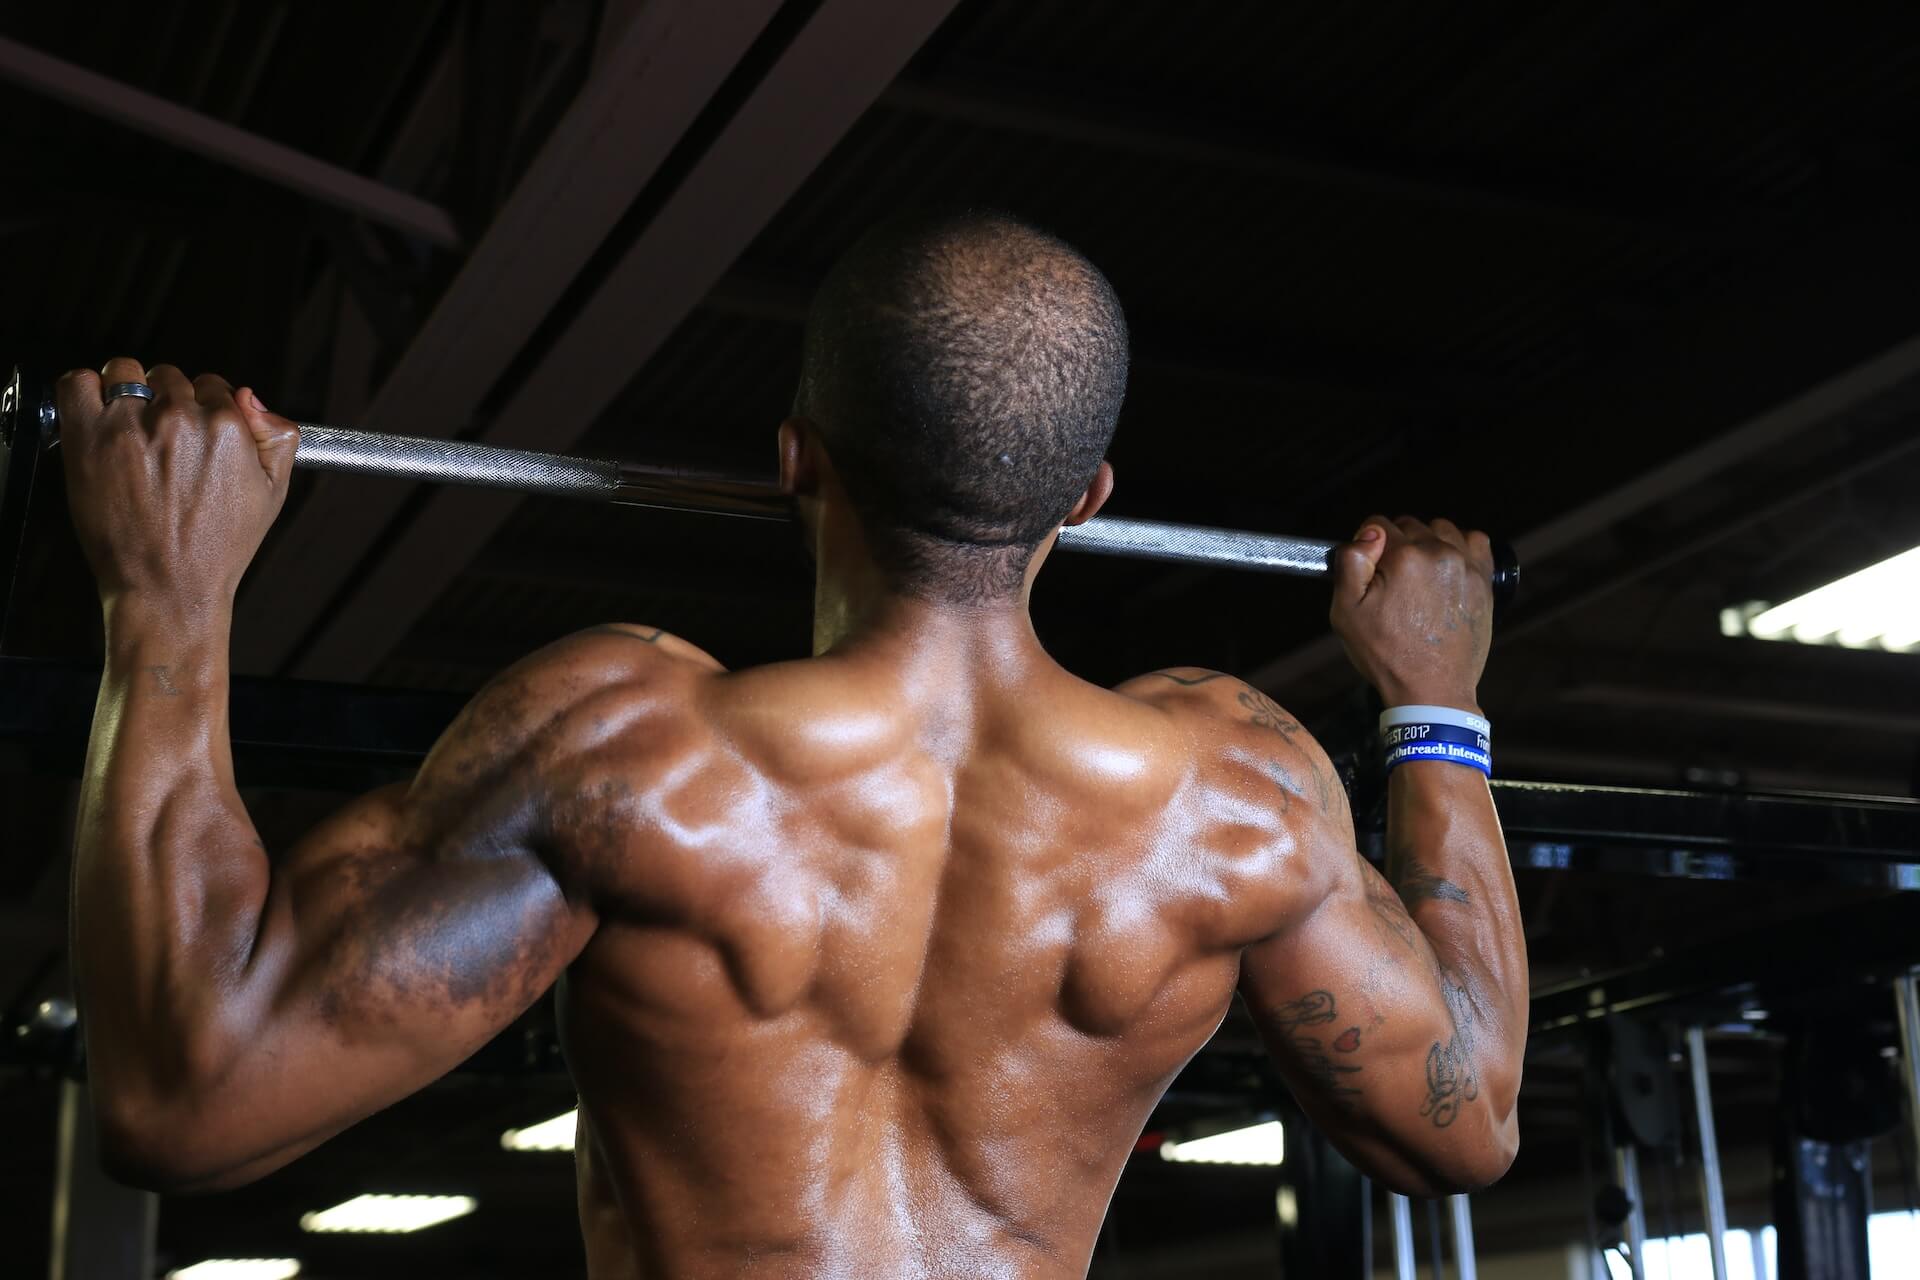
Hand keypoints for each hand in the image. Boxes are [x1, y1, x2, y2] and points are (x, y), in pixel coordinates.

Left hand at [57, 359, 298, 612]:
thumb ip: (277, 437)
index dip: (204, 409)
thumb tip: (250, 397)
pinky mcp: (88, 437)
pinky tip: (96, 416)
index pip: (212, 386)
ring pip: (125, 373)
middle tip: (162, 441)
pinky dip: (85, 391)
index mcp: (227, 427)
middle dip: (168, 401)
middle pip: (170, 378)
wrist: (169, 588)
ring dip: (127, 392)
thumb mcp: (272, 494)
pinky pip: (77, 384)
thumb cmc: (219, 548)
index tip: (194, 434)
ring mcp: (130, 424)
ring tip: (128, 429)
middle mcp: (179, 419)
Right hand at [1329, 515, 1493, 710]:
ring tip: (1419, 577)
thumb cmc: (1387, 654)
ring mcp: (1466, 565)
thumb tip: (1370, 533)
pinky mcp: (1484, 580)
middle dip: (1397, 546)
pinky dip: (1460, 547)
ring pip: (1441, 529)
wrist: (1432, 689)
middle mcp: (1439, 553)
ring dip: (1427, 544)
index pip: (1378, 524)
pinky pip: (1475, 541)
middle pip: (1410, 525)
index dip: (1367, 546)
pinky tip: (1447, 568)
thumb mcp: (1346, 612)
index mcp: (1404, 557)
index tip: (1369, 570)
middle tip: (1392, 582)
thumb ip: (1351, 562)